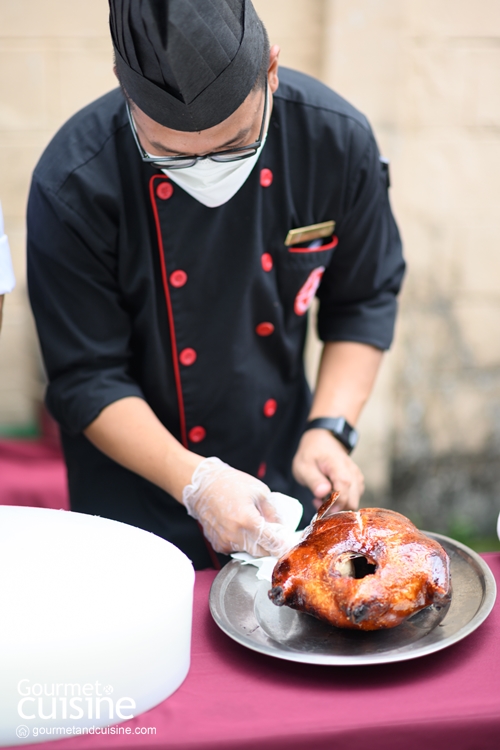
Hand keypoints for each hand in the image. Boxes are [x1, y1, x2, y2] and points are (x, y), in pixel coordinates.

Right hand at [182, 457, 296, 556]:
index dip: (282, 546)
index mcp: (247, 520)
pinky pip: (237, 549)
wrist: (202, 485)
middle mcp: (235, 534)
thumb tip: (282, 528)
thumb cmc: (230, 483)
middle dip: (271, 547)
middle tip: (276, 536)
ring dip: (257, 545)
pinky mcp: (218, 544)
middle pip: (262, 552)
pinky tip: (242, 529)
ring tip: (257, 528)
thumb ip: (273, 512)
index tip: (288, 544)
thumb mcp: (259, 491)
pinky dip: (244, 543)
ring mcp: (225, 541)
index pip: (271, 543)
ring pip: (249, 552)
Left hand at [292, 428, 364, 510]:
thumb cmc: (311, 452)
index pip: (344, 493)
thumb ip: (314, 480)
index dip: (334, 506)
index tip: (321, 508)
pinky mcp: (357, 481)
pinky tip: (329, 496)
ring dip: (338, 505)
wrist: (323, 439)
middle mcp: (352, 473)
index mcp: (339, 468)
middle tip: (318, 502)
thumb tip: (323, 493)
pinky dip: (342, 501)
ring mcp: (356, 477)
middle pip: (352, 501)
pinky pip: (354, 497)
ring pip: (354, 501)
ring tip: (321, 498)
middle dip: (336, 508)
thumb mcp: (304, 465)